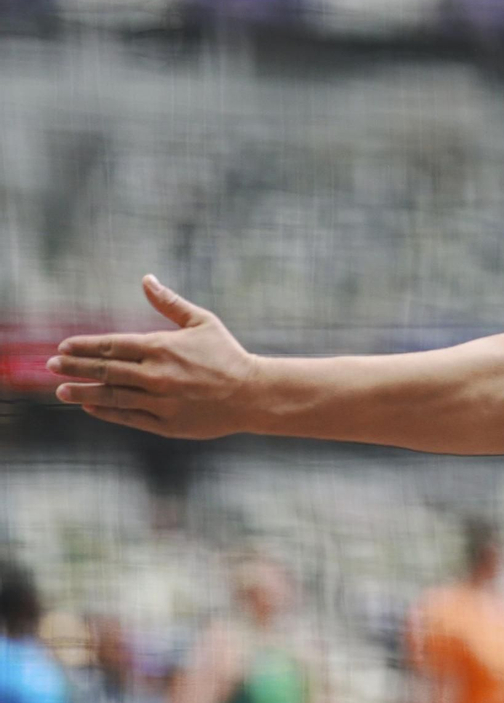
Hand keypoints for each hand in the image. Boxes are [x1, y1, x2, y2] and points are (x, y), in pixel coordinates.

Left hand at [48, 275, 261, 438]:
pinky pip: (127, 417)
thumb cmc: (227, 354)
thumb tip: (146, 279)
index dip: (84, 345)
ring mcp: (159, 400)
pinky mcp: (165, 423)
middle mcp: (155, 374)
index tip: (63, 346)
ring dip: (82, 392)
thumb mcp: (202, 322)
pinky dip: (106, 411)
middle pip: (105, 369)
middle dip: (74, 367)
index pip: (112, 344)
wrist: (252, 393)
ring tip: (61, 390)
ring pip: (110, 395)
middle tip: (51, 365)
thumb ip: (169, 303)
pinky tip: (91, 407)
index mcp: (162, 346)